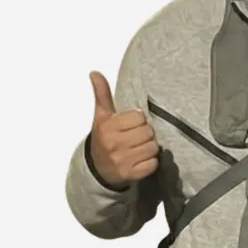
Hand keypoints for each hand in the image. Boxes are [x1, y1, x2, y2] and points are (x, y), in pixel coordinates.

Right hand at [89, 71, 159, 185]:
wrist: (97, 169)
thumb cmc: (104, 138)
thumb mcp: (101, 117)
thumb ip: (101, 94)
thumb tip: (95, 72)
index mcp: (107, 127)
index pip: (139, 117)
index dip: (138, 120)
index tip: (131, 126)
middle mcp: (113, 144)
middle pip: (148, 132)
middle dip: (146, 134)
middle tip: (137, 138)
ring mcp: (122, 160)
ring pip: (153, 147)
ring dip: (150, 148)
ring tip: (139, 149)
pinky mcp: (131, 174)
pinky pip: (153, 164)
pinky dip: (151, 163)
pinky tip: (141, 161)